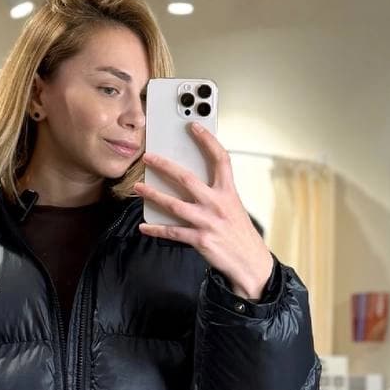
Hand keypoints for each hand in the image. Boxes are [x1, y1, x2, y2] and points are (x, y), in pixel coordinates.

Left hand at [135, 123, 274, 299]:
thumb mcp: (233, 208)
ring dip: (153, 195)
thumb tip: (188, 182)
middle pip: (186, 178)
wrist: (251, 263)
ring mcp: (208, 222)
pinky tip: (144, 226)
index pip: (220, 159)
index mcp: (228, 192)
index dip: (207, 140)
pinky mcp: (200, 240)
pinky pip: (172, 232)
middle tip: (148, 157)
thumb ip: (215, 194)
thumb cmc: (239, 234)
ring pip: (174, 204)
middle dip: (164, 166)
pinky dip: (156, 229)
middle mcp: (218, 204)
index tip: (194, 127)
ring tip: (138, 187)